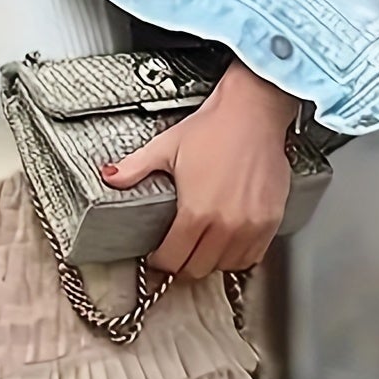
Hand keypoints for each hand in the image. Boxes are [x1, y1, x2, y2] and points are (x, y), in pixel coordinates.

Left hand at [103, 61, 299, 279]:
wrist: (255, 109)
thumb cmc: (214, 127)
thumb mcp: (166, 147)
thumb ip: (135, 168)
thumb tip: (109, 176)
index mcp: (197, 212)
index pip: (172, 260)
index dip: (160, 261)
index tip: (158, 256)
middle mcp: (225, 224)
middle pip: (197, 269)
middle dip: (182, 264)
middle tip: (178, 252)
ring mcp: (250, 225)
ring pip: (224, 267)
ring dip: (210, 261)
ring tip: (202, 246)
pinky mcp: (270, 221)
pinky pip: (251, 257)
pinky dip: (237, 256)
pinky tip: (227, 243)